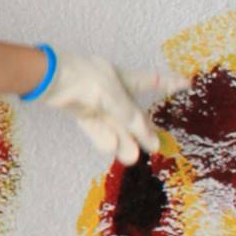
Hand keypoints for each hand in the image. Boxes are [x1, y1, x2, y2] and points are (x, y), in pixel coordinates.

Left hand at [30, 50, 177, 165]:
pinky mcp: (79, 111)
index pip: (152, 81)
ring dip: (123, 140)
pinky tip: (113, 149)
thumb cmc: (84, 79)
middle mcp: (111, 89)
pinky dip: (103, 138)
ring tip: (132, 158)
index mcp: (123, 77)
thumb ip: (130, 117)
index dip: (169, 83)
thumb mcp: (113, 98)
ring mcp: (94, 100)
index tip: (187, 83)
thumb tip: (149, 139)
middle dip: (142, 129)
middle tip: (155, 146)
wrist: (48, 77)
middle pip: (131, 112)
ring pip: (113, 123)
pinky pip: (95, 127)